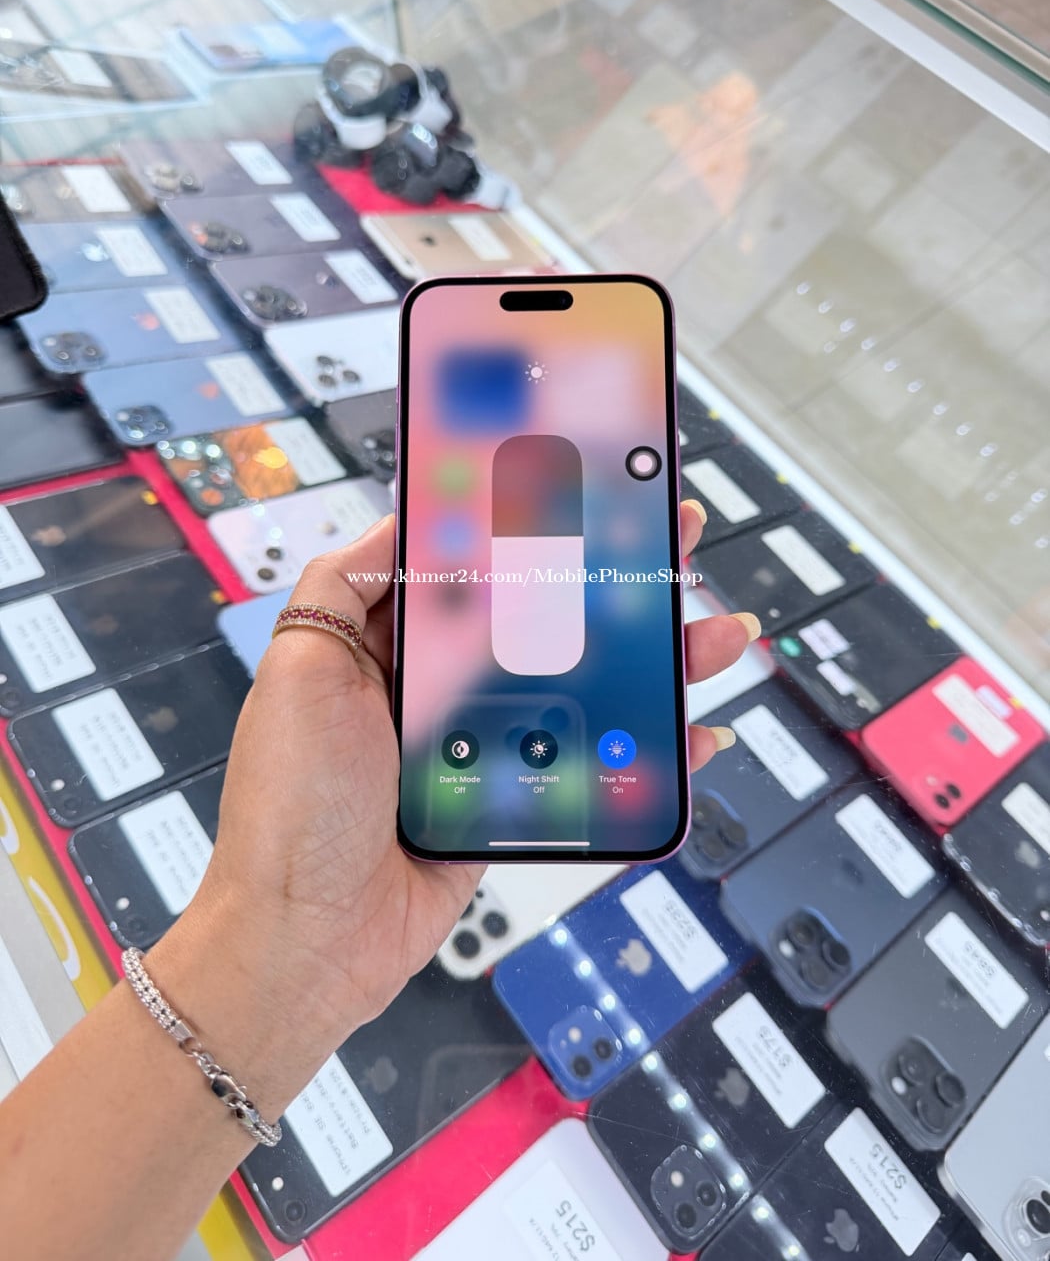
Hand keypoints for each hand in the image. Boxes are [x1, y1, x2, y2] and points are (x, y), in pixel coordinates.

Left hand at [152, 500, 756, 1112]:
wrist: (307, 940)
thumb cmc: (290, 810)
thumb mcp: (298, 670)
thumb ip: (342, 586)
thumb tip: (399, 518)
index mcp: (384, 641)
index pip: (467, 559)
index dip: (524, 518)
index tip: (581, 481)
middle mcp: (435, 683)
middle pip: (539, 613)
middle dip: (608, 575)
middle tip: (670, 537)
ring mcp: (478, 739)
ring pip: (577, 681)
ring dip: (649, 657)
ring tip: (713, 632)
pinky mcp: (510, 796)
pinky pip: (584, 759)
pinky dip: (642, 747)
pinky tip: (692, 731)